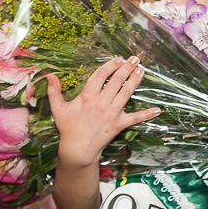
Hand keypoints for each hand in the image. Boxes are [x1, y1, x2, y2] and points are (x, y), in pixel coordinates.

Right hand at [47, 56, 160, 170]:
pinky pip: (135, 118)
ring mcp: (112, 114)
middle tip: (134, 58)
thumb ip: (54, 91)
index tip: (117, 59)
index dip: (110, 65)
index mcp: (87, 97)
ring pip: (127, 93)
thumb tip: (49, 75)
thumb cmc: (68, 128)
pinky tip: (158, 109)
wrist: (78, 149)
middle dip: (126, 68)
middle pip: (116, 81)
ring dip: (136, 80)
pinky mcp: (119, 125)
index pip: (100, 75)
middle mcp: (101, 103)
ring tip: (142, 70)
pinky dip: (147, 114)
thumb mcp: (58, 109)